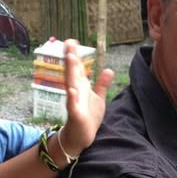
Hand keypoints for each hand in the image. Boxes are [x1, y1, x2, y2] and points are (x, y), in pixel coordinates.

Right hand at [60, 39, 114, 156]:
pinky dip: (72, 97)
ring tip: (70, 58)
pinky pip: (73, 105)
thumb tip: (108, 69)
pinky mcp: (76, 115)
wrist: (81, 137)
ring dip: (70, 72)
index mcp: (80, 87)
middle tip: (68, 42)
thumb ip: (102, 84)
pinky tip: (72, 90)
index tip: (71, 40)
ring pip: (71, 84)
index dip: (75, 54)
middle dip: (71, 58)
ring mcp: (74, 102)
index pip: (77, 68)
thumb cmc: (88, 117)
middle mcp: (75, 92)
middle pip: (72, 72)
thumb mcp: (98, 98)